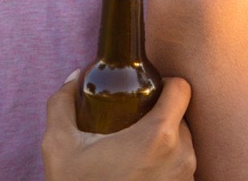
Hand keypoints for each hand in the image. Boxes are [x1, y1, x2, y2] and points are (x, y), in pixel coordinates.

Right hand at [42, 71, 196, 180]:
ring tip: (135, 152)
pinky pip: (182, 167)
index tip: (146, 92)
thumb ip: (62, 105)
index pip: (182, 88)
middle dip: (159, 116)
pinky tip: (141, 172)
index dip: (165, 84)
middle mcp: (182, 154)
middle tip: (132, 125)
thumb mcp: (60, 147)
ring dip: (164, 142)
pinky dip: (167, 165)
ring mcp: (187, 177)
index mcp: (158, 135)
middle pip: (181, 116)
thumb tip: (74, 77)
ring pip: (183, 142)